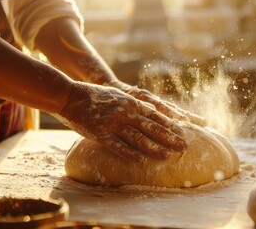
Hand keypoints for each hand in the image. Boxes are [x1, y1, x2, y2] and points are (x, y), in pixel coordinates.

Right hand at [57, 82, 187, 160]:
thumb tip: (152, 112)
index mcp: (132, 103)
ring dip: (154, 148)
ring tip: (168, 156)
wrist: (71, 95)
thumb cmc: (97, 96)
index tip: (183, 133)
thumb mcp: (119, 96)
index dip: (171, 126)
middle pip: (152, 128)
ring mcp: (113, 123)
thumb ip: (135, 105)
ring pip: (138, 138)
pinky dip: (129, 153)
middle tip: (184, 147)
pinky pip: (117, 146)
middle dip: (170, 138)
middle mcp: (126, 113)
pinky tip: (140, 161)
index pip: (157, 116)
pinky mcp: (100, 133)